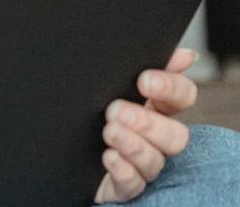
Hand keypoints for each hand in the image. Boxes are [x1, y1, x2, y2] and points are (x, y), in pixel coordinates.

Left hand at [93, 47, 198, 202]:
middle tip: (115, 110)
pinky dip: (123, 170)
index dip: (171, 88)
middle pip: (176, 135)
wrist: (55, 146)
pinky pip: (133, 184)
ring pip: (155, 161)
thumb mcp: (107, 81)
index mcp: (154, 107)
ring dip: (133, 145)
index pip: (182, 96)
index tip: (144, 81)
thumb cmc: (86, 107)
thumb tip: (185, 54)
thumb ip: (137, 64)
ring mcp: (140, 163)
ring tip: (109, 131)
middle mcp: (153, 137)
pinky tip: (109, 157)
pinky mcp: (123, 185)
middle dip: (148, 122)